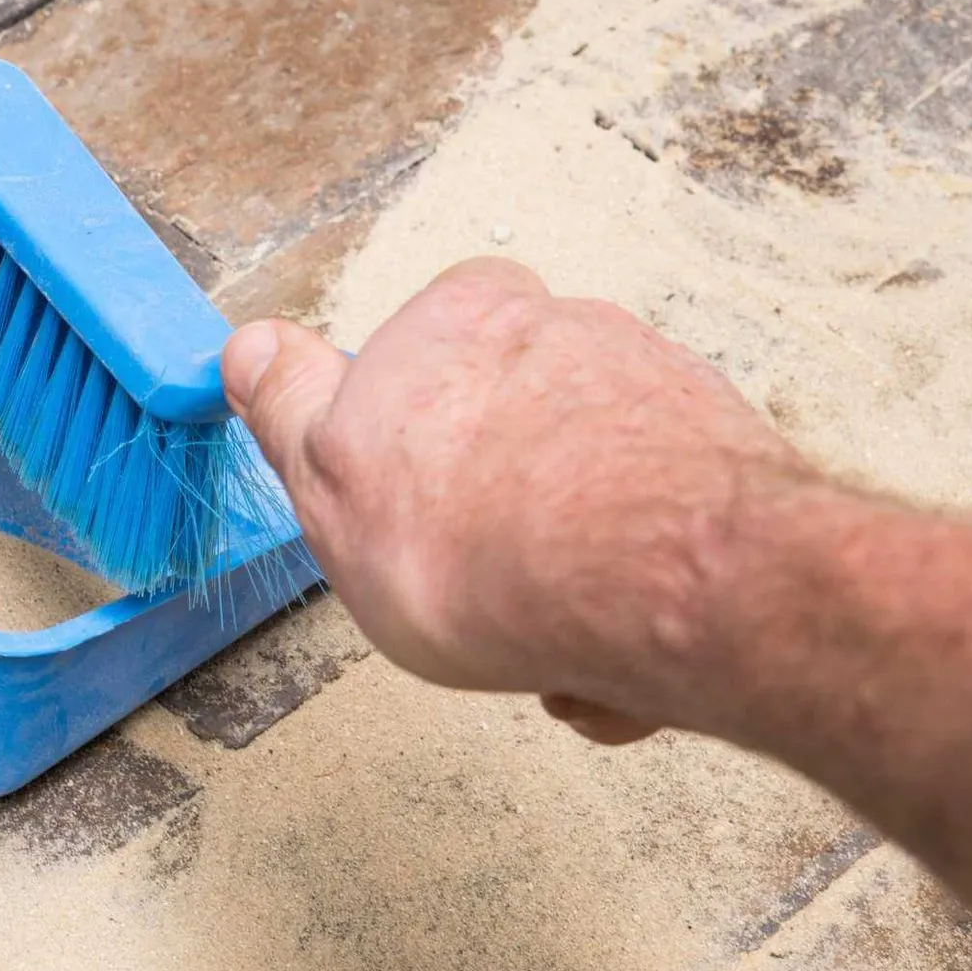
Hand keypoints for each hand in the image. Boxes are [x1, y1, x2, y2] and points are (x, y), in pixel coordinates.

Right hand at [222, 258, 812, 743]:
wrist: (662, 587)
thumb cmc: (487, 546)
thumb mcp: (328, 475)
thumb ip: (291, 407)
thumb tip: (252, 349)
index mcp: (461, 316)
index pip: (411, 350)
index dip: (393, 438)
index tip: (396, 502)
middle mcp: (565, 332)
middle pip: (504, 431)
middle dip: (490, 518)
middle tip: (471, 589)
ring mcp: (652, 395)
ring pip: (578, 499)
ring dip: (559, 575)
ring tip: (549, 643)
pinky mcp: (720, 468)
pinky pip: (650, 544)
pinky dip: (627, 601)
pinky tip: (612, 654)